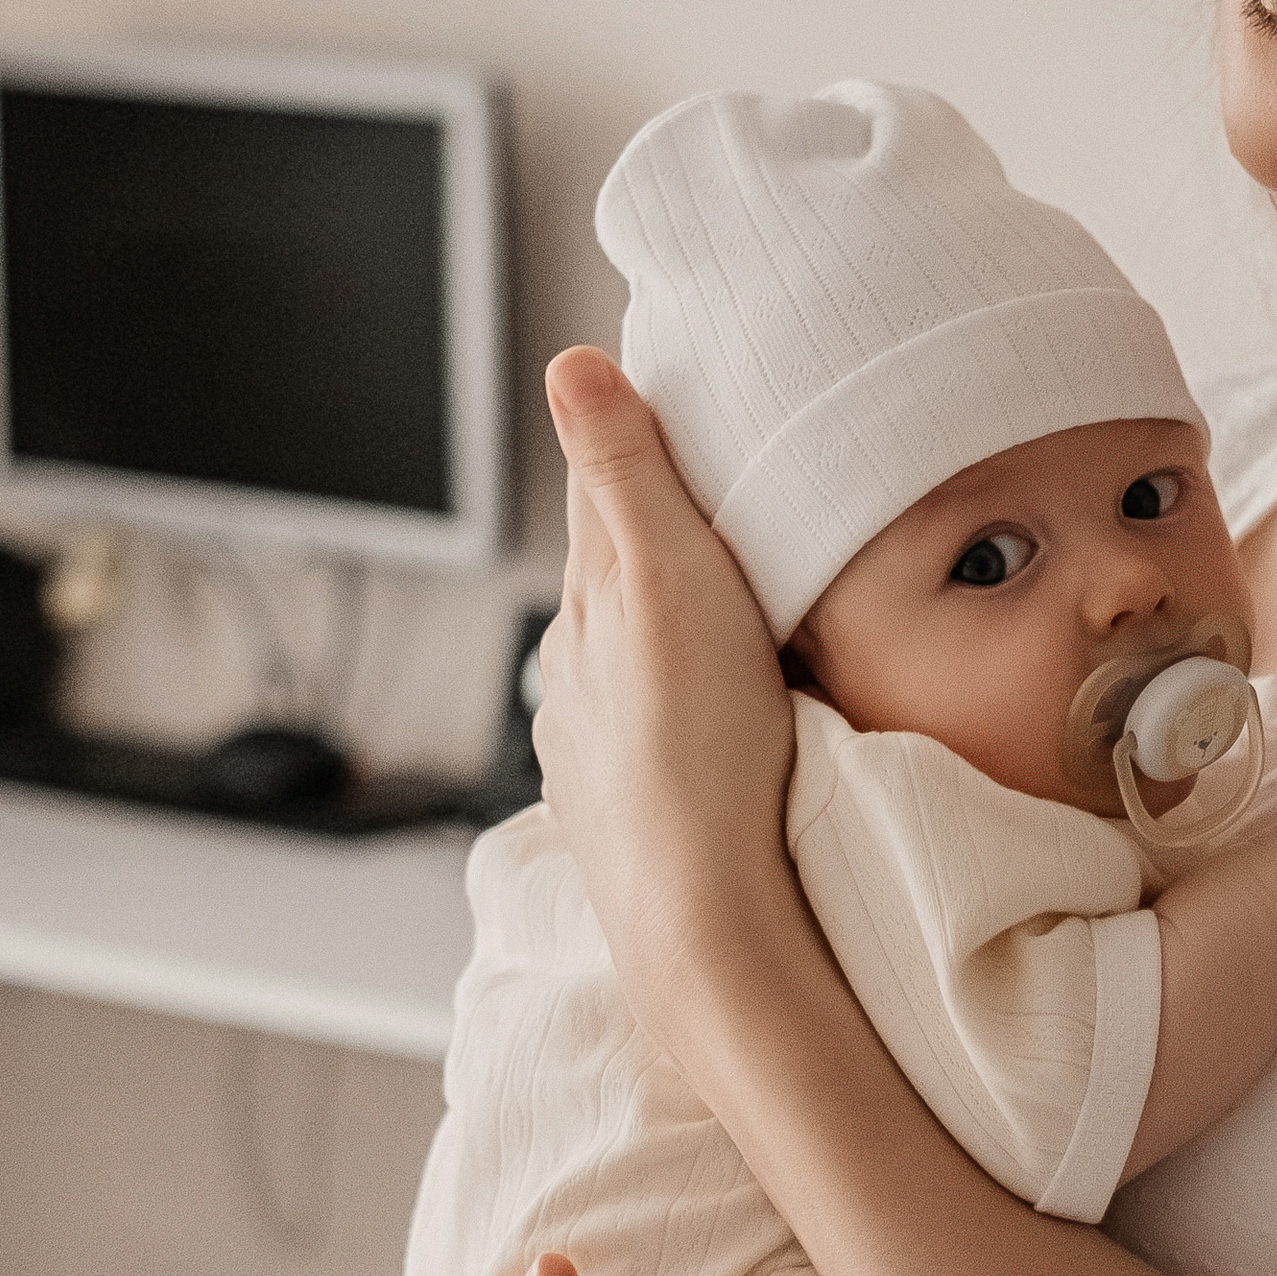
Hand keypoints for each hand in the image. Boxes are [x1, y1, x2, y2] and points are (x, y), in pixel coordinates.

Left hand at [534, 348, 800, 1036]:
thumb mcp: (668, 581)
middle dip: (646, 529)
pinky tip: (697, 709)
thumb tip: (569, 363)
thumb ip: (624, 475)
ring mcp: (587, 734)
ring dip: (652, 621)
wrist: (699, 912)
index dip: (630, 435)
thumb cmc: (697, 748)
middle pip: (608, 569)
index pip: (600, 485)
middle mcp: (571, 662)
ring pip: (619, 652)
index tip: (656, 389)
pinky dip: (661, 698)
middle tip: (705, 488)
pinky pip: (637, 721)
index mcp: (588, 596)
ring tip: (708, 600)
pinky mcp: (615, 795)